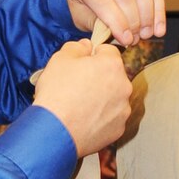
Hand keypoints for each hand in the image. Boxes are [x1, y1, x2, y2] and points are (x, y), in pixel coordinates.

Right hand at [32, 38, 133, 155]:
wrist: (54, 132)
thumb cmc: (57, 92)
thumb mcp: (60, 58)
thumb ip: (78, 47)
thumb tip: (87, 46)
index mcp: (112, 65)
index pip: (108, 51)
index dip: (93, 56)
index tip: (82, 65)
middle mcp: (124, 86)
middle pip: (113, 76)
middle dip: (99, 78)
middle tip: (78, 86)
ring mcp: (123, 110)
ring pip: (113, 97)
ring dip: (101, 98)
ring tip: (80, 105)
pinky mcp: (118, 129)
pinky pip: (111, 117)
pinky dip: (101, 117)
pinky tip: (84, 119)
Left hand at [66, 0, 165, 46]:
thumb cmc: (85, 2)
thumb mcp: (83, 17)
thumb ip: (99, 25)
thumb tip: (123, 35)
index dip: (117, 22)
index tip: (126, 39)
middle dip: (134, 20)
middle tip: (137, 38)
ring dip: (148, 14)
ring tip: (147, 33)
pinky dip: (159, 6)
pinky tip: (159, 26)